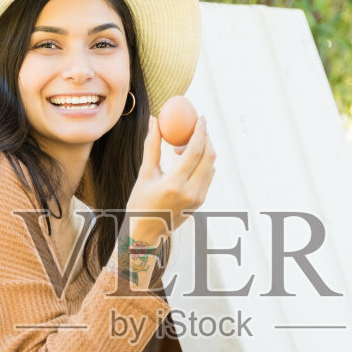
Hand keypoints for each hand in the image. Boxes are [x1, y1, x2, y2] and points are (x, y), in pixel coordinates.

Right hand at [125, 107, 214, 242]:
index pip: (194, 152)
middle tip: (197, 127)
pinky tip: (187, 159)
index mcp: (174, 185)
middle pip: (209, 157)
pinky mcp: (200, 201)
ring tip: (183, 145)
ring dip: (203, 150)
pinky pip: (207, 176)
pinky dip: (202, 162)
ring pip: (211, 166)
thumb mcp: (145, 174)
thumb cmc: (140, 203)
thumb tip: (154, 121)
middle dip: (206, 138)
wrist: (146, 233)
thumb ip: (152, 146)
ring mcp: (198, 198)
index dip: (200, 132)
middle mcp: (190, 192)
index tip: (200, 118)